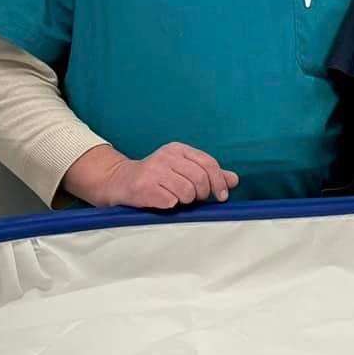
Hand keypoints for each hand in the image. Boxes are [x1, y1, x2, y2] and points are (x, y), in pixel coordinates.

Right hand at [80, 142, 238, 209]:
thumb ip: (209, 174)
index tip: (222, 196)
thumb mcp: (182, 170)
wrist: (119, 181)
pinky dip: (171, 205)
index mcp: (178, 149)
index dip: (219, 181)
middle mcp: (166, 156)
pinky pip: (170, 201)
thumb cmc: (156, 178)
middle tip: (196, 199)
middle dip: (202, 193)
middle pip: (200, 178)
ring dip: (186, 201)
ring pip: (187, 191)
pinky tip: (163, 201)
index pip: (208, 163)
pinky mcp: (143, 186)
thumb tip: (234, 179)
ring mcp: (153, 171)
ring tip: (176, 198)